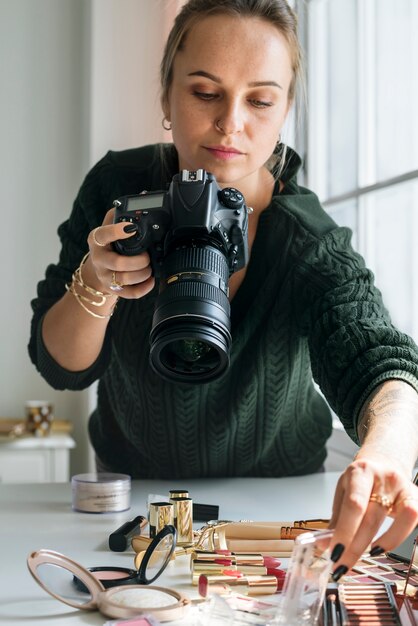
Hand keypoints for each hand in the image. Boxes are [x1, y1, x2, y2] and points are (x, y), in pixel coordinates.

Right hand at [86, 208, 154, 298]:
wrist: (98, 268)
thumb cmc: (108, 244)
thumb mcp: (107, 226)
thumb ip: (119, 214)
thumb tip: (142, 196)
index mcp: (96, 240)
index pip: (103, 235)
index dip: (116, 232)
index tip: (130, 228)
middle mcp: (99, 259)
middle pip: (117, 263)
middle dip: (138, 261)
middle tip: (147, 256)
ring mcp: (105, 276)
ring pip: (124, 279)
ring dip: (142, 274)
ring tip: (150, 268)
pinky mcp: (113, 289)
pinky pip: (129, 293)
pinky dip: (143, 289)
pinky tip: (151, 281)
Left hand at [328, 454, 417, 579]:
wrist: (385, 463)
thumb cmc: (362, 480)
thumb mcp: (344, 491)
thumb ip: (336, 518)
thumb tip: (324, 545)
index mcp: (361, 472)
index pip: (354, 504)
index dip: (345, 531)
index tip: (334, 552)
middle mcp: (384, 477)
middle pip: (371, 518)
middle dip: (354, 547)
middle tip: (341, 565)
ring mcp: (403, 487)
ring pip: (394, 522)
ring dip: (376, 546)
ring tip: (358, 559)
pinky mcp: (416, 498)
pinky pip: (411, 522)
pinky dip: (395, 540)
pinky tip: (380, 549)